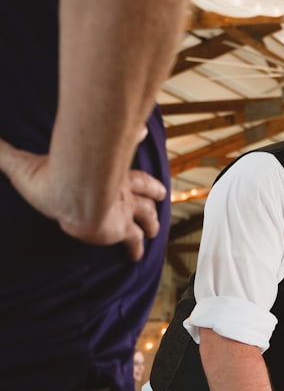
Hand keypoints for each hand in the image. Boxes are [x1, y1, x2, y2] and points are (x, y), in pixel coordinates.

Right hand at [0, 137, 165, 260]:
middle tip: (161, 193)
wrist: (71, 196)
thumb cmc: (51, 178)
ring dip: (151, 220)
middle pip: (143, 185)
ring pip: (145, 214)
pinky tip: (136, 257)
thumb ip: (1, 152)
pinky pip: (132, 241)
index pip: (121, 146)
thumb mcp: (22, 162)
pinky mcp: (121, 229)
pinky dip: (135, 248)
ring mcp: (123, 208)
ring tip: (154, 228)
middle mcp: (119, 186)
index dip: (132, 137)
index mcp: (103, 166)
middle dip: (152, 189)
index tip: (142, 132)